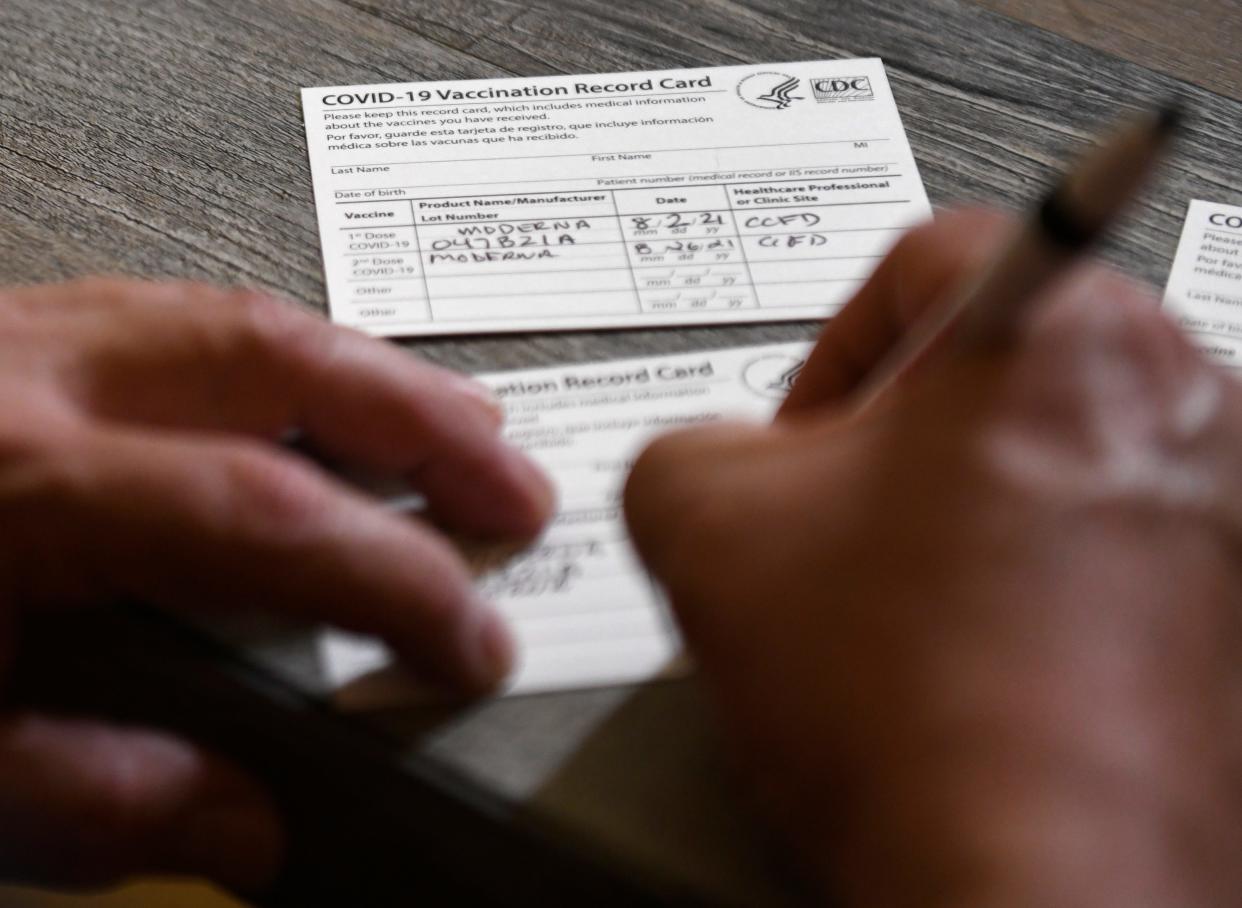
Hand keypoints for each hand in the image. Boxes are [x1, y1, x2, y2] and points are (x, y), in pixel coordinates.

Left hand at [0, 279, 553, 889]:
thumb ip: (96, 800)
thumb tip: (255, 820)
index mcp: (14, 488)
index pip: (267, 518)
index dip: (396, 579)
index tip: (472, 637)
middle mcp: (24, 379)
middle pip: (277, 359)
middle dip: (423, 422)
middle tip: (512, 485)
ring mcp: (12, 335)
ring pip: (235, 313)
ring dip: (365, 372)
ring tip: (452, 425)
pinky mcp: (2, 331)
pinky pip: (177, 311)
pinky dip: (277, 352)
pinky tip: (316, 392)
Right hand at [625, 211, 1241, 905]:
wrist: (1034, 885)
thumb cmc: (914, 707)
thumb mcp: (701, 523)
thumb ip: (685, 441)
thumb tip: (712, 464)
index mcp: (1059, 329)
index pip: (921, 263)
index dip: (828, 354)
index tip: (806, 440)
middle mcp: (1179, 401)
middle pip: (997, 360)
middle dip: (894, 438)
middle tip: (841, 524)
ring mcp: (1225, 509)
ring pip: (1050, 454)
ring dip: (957, 509)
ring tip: (902, 607)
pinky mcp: (1232, 606)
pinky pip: (1106, 543)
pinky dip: (1028, 574)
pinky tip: (968, 654)